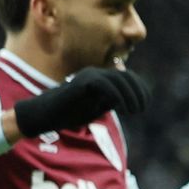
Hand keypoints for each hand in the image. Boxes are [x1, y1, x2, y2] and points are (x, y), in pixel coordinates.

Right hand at [12, 68, 149, 137]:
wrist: (44, 115)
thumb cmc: (69, 113)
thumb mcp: (97, 107)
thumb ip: (111, 101)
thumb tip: (131, 101)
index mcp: (101, 78)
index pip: (128, 78)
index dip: (140, 89)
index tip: (144, 105)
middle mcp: (96, 73)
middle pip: (127, 77)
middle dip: (138, 93)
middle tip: (140, 110)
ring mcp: (88, 76)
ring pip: (118, 80)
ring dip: (130, 95)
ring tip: (134, 111)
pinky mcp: (81, 82)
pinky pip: (105, 85)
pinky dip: (117, 96)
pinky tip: (122, 109)